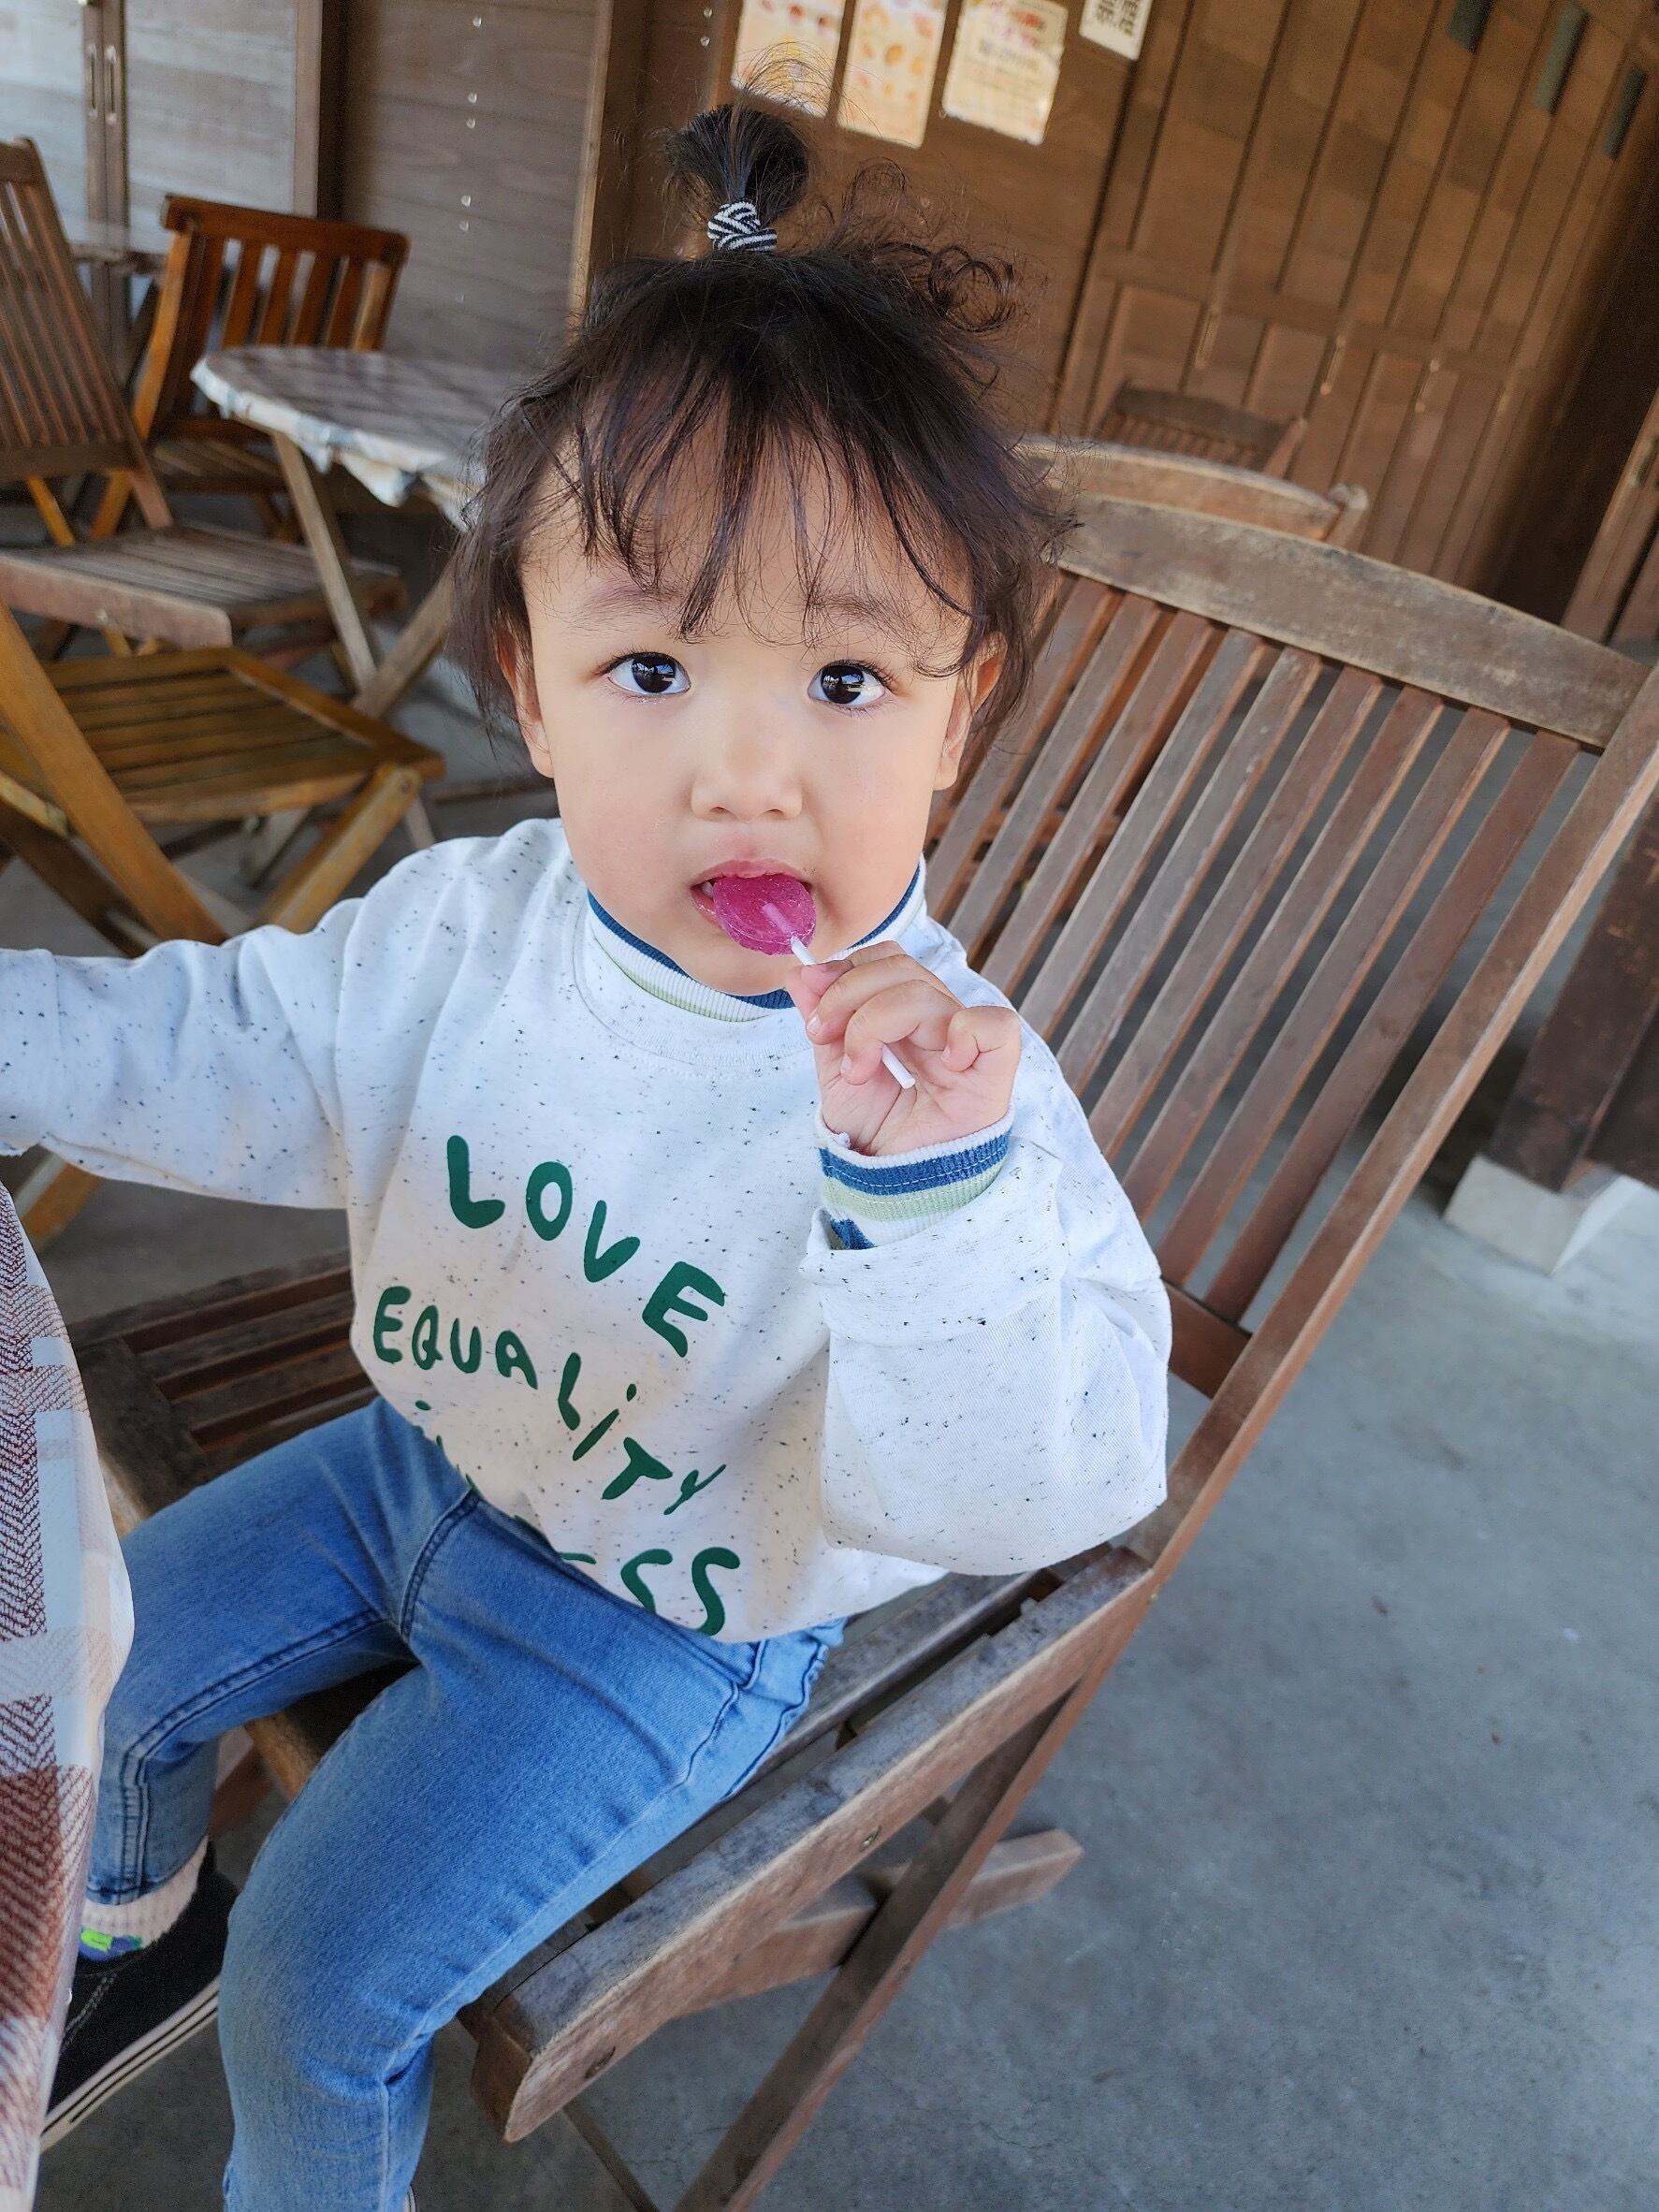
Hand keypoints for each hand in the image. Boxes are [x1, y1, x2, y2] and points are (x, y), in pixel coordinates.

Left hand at [784, 942, 1020, 1155]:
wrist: (895, 1187)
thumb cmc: (877, 1134)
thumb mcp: (835, 1073)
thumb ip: (823, 1022)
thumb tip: (798, 973)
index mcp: (906, 1017)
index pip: (886, 962)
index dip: (846, 972)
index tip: (814, 1014)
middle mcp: (938, 1023)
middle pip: (902, 968)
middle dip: (848, 995)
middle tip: (822, 1034)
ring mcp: (966, 1045)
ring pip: (927, 994)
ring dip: (875, 1024)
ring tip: (860, 1071)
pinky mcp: (994, 1071)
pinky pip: (995, 1026)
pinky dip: (965, 1033)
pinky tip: (941, 1064)